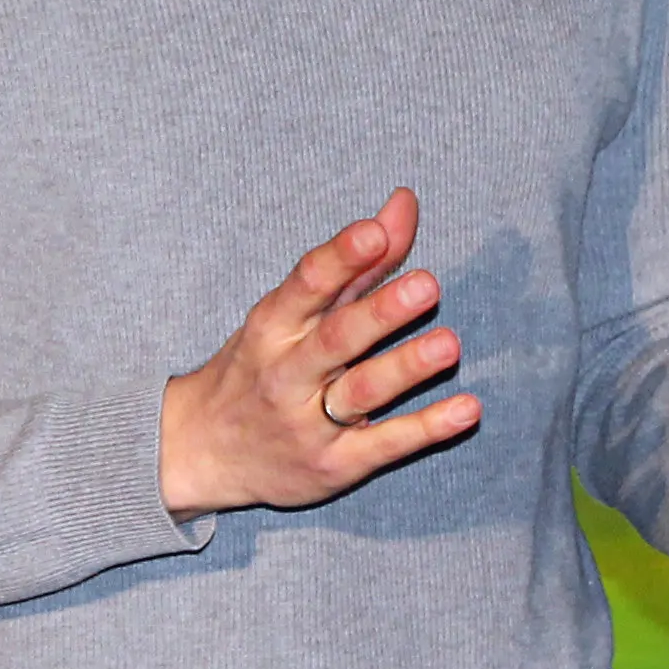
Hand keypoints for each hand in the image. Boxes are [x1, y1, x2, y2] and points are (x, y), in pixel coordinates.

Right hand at [160, 188, 483, 516]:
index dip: (341, 257)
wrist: (201, 451)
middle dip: (380, 312)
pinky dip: (427, 429)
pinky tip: (467, 409)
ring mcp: (309, 422)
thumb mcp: (292, 313)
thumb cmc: (259, 366)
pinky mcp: (335, 465)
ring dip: (405, 368)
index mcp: (274, 325)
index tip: (375, 233)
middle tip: (427, 286)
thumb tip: (405, 202)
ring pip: (360, 393)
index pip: (306, 284)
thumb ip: (356, 262)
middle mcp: (288, 372)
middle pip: (336, 338)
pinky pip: (384, 446)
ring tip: (449, 344)